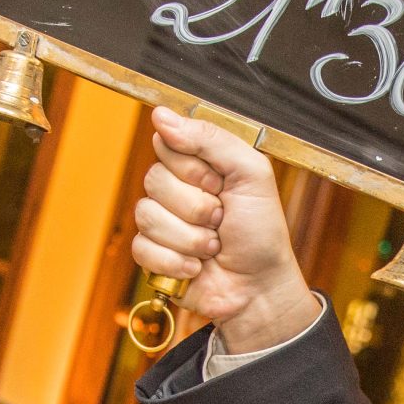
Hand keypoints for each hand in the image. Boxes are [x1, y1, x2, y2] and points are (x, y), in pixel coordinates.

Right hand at [133, 108, 322, 353]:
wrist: (259, 288)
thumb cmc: (261, 232)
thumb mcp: (251, 173)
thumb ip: (211, 139)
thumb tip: (162, 115)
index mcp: (198, 165)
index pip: (168, 145)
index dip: (195, 169)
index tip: (221, 185)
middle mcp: (176, 189)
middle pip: (154, 180)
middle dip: (197, 206)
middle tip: (221, 219)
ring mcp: (162, 222)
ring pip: (147, 215)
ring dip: (190, 237)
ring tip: (214, 246)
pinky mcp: (152, 254)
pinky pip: (142, 248)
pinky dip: (176, 261)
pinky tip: (197, 266)